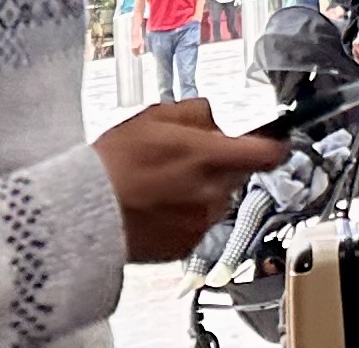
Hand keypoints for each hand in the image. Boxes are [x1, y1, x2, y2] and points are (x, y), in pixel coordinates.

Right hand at [96, 100, 289, 262]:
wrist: (85, 211)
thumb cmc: (115, 162)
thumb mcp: (155, 116)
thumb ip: (197, 112)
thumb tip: (216, 121)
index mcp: (210, 156)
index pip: (267, 153)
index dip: (273, 145)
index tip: (273, 143)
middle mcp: (213, 192)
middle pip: (238, 174)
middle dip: (222, 164)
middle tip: (187, 159)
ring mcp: (201, 222)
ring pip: (218, 199)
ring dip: (203, 191)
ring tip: (164, 185)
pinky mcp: (186, 247)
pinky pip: (199, 225)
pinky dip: (186, 216)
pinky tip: (158, 207)